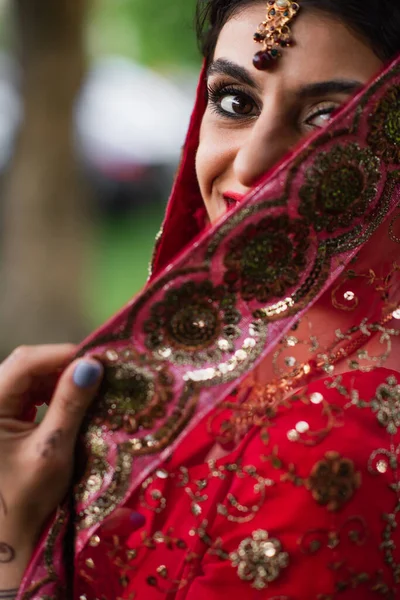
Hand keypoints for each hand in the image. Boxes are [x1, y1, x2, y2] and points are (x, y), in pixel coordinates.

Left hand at [0, 344, 103, 588]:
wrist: (7, 536)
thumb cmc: (27, 499)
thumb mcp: (52, 449)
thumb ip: (70, 404)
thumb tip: (92, 365)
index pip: (23, 362)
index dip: (60, 354)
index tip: (97, 358)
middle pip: (24, 366)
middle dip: (61, 366)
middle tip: (97, 373)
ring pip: (26, 378)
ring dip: (57, 379)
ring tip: (87, 387)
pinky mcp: (1, 420)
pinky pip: (26, 394)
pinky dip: (50, 394)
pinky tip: (69, 401)